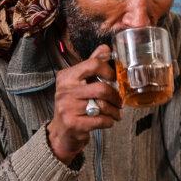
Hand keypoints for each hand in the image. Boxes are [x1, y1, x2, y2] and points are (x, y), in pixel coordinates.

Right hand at [47, 44, 123, 163]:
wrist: (61, 132)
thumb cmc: (73, 105)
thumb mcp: (78, 83)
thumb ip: (91, 65)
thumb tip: (106, 48)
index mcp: (67, 77)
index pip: (93, 64)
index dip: (109, 71)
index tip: (114, 79)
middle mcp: (65, 90)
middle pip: (101, 88)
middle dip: (115, 96)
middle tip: (119, 101)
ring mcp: (68, 108)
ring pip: (103, 105)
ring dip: (115, 111)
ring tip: (116, 113)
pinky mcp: (74, 123)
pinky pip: (101, 120)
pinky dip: (109, 121)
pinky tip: (108, 120)